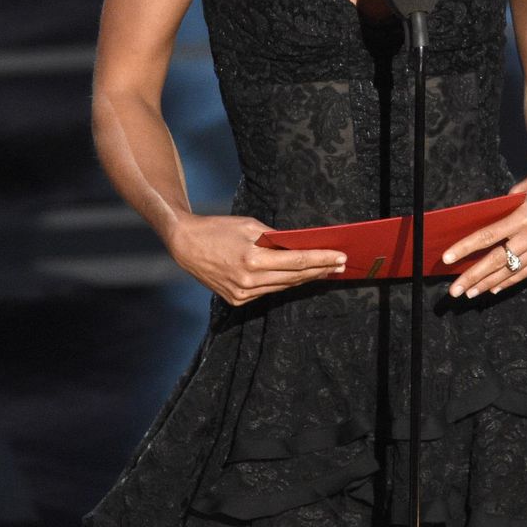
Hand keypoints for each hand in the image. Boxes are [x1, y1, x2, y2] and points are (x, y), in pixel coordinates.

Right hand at [167, 212, 346, 305]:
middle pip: (294, 277)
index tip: (340, 257)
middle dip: (320, 270)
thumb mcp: (250, 226)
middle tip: (341, 265)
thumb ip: (276, 238)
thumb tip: (300, 245)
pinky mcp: (238, 300)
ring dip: (306, 279)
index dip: (322, 259)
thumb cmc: (218, 229)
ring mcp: (243, 294)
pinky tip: (300, 278)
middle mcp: (249, 281)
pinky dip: (285, 283)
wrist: (186, 245)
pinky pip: (268, 291)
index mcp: (252, 260)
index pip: (297, 261)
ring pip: (284, 287)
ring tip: (325, 271)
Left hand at [443, 148, 526, 298]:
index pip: (489, 236)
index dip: (466, 248)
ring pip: (514, 269)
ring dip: (490, 283)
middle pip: (498, 259)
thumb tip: (487, 228)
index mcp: (526, 214)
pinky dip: (512, 280)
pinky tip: (496, 287)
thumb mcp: (523, 189)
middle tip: (455, 290)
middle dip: (474, 276)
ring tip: (471, 293)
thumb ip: (505, 210)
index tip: (448, 258)